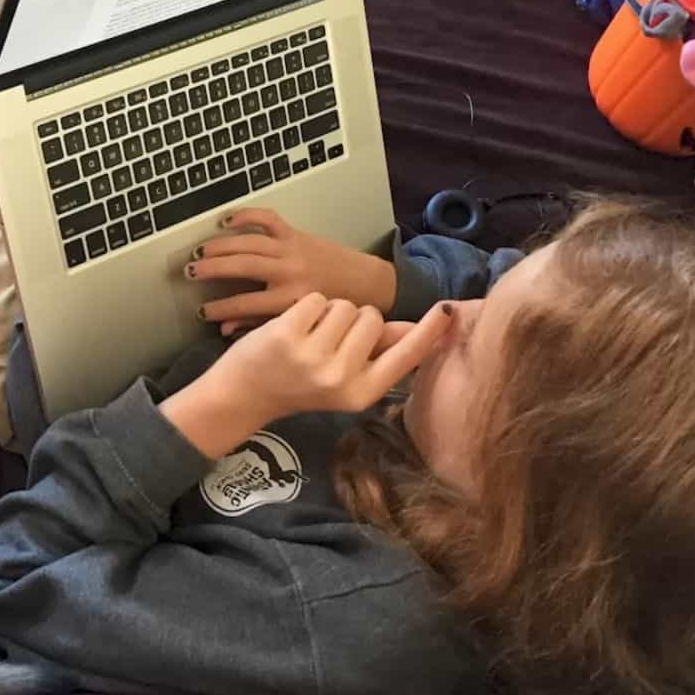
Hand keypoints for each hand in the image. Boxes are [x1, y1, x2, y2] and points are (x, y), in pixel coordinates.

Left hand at [160, 296, 448, 459]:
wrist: (246, 394)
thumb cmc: (300, 384)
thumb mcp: (346, 379)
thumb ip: (382, 354)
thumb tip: (419, 329)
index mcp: (362, 393)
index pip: (406, 356)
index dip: (428, 332)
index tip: (448, 310)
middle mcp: (341, 378)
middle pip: (371, 317)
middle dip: (354, 319)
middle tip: (328, 343)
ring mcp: (313, 357)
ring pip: (344, 305)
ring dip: (329, 312)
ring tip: (309, 336)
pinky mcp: (287, 335)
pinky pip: (317, 299)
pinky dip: (306, 307)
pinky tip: (292, 329)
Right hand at [185, 209, 396, 335]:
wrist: (368, 286)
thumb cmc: (333, 309)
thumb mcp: (300, 323)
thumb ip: (261, 325)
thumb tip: (225, 330)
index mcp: (291, 299)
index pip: (245, 304)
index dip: (219, 309)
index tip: (201, 312)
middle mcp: (290, 272)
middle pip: (242, 267)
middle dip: (211, 269)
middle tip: (188, 273)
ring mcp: (292, 249)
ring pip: (248, 243)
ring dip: (220, 246)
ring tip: (198, 252)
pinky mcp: (296, 234)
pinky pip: (267, 220)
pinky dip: (246, 216)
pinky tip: (226, 221)